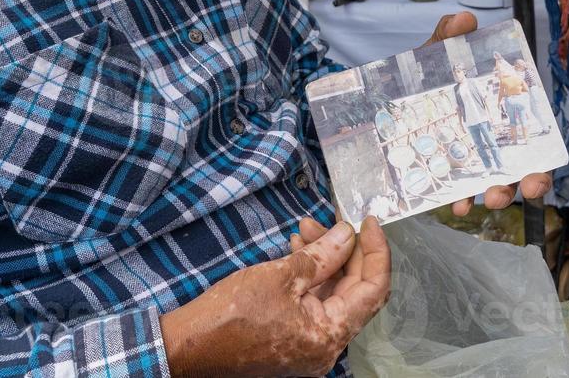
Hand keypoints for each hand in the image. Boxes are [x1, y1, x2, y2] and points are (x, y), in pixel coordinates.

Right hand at [161, 216, 390, 377]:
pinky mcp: (292, 340)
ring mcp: (309, 346)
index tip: (369, 222)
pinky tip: (296, 251)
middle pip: (353, 292)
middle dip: (344, 251)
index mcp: (330, 336)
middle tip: (328, 221)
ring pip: (332, 296)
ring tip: (304, 230)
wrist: (192, 345)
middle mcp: (327, 347)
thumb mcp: (281, 276)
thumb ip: (322, 255)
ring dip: (325, 260)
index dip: (376, 252)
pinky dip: (311, 277)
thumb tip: (347, 235)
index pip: (373, 290)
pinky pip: (313, 305)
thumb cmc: (232, 314)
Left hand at [430, 12, 553, 217]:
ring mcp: (471, 155)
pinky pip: (461, 190)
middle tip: (512, 191)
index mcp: (498, 109)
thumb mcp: (433, 55)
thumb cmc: (422, 74)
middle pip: (521, 167)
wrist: (383, 95)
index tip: (536, 176)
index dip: (541, 161)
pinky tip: (454, 205)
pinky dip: (460, 199)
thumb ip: (448, 36)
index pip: (530, 137)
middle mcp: (491, 136)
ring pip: (496, 183)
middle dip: (523, 185)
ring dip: (496, 195)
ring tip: (481, 200)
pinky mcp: (448, 168)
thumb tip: (465, 20)